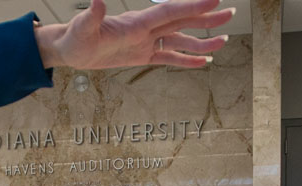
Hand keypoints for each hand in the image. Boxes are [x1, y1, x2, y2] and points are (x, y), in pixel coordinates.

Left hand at [35, 0, 231, 69]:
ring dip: (201, 41)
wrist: (71, 48)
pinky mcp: (142, 55)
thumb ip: (93, 15)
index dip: (192, 5)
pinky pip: (168, 57)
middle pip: (182, 21)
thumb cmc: (75, 37)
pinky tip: (202, 63)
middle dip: (206, 18)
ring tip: (223, 43)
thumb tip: (97, 0)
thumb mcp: (83, 28)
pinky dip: (185, 60)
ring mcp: (146, 42)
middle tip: (230, 14)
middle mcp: (146, 29)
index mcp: (138, 22)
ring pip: (180, 40)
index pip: (170, 12)